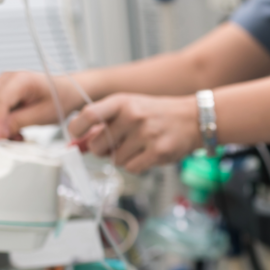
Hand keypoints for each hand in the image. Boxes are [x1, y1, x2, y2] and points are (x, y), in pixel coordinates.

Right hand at [0, 72, 82, 140]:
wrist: (68, 92)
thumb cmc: (60, 99)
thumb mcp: (43, 114)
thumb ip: (18, 122)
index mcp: (21, 80)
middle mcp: (6, 79)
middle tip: (2, 138)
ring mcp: (1, 84)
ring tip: (12, 135)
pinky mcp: (1, 92)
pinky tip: (11, 130)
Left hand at [68, 93, 200, 173]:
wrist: (193, 118)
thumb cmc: (157, 114)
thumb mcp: (129, 107)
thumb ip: (105, 121)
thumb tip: (80, 142)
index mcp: (122, 102)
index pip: (88, 115)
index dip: (76, 128)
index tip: (77, 134)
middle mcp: (133, 116)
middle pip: (97, 144)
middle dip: (101, 150)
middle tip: (112, 146)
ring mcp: (146, 134)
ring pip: (115, 160)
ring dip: (122, 158)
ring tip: (137, 147)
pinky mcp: (158, 151)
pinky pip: (132, 167)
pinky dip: (135, 165)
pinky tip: (146, 155)